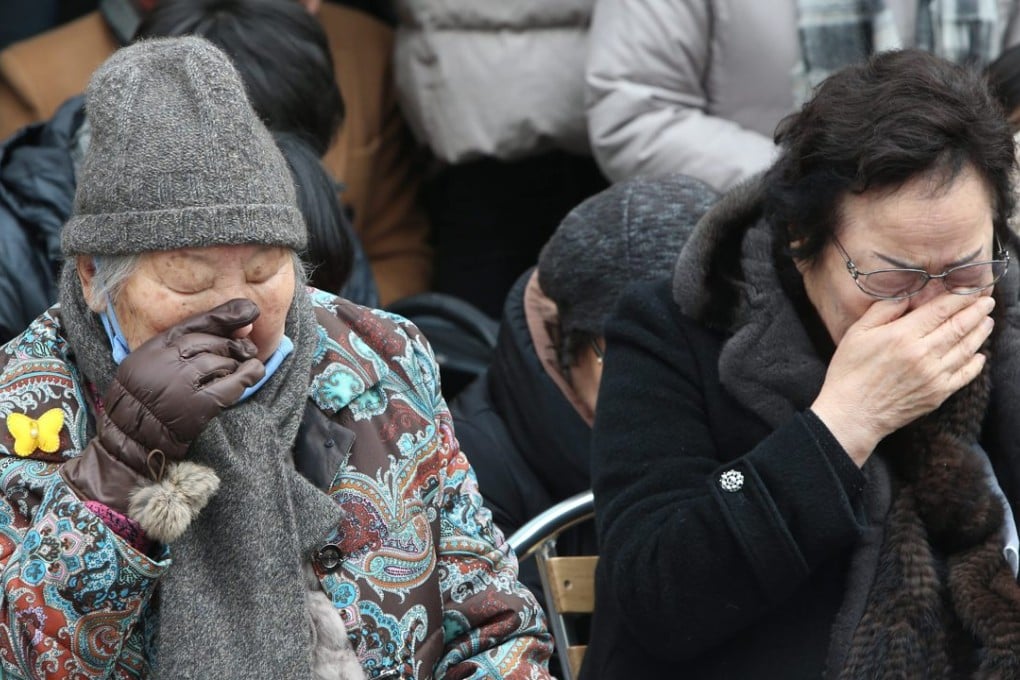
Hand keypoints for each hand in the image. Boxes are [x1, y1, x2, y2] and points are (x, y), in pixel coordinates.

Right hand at [61, 299, 265, 509]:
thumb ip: (185, 345)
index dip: (225, 316)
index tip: (249, 312)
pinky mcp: (198, 405)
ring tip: (235, 371)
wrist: (132, 437)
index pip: (195, 324)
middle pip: (211, 342)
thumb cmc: (146, 399)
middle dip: (232, 346)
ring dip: (235, 365)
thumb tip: (240, 327)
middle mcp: (166, 362)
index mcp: (153, 348)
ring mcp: (182, 383)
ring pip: (222, 361)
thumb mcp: (153, 363)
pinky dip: (248, 376)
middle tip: (244, 351)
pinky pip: (232, 384)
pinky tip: (255, 372)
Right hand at [811, 293, 993, 466]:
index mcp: (902, 335)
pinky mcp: (937, 394)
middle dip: (977, 311)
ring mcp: (933, 375)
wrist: (851, 413)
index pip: (940, 310)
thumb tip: (907, 295)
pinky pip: (964, 375)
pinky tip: (979, 355)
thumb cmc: (849, 372)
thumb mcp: (856, 333)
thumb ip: (883, 310)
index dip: (959, 298)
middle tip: (987, 302)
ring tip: (987, 322)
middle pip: (959, 326)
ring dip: (980, 333)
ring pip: (966, 349)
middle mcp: (923, 353)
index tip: (970, 290)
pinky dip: (976, 364)